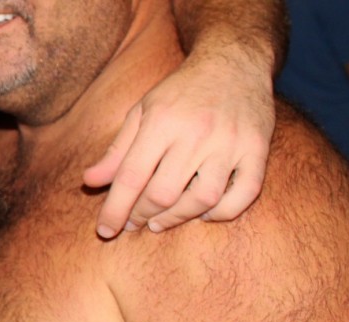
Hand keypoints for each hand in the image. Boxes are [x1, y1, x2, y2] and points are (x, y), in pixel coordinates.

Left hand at [84, 52, 272, 238]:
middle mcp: (197, 132)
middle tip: (134, 223)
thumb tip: (89, 182)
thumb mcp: (142, 112)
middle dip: (142, 215)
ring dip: (178, 219)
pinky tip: (203, 214)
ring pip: (203, 199)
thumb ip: (117, 150)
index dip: (115, 209)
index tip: (105, 230)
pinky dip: (223, 213)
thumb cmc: (181, 92)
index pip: (131, 176)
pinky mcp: (258, 149)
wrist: (234, 63)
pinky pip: (245, 194)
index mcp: (161, 122)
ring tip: (160, 222)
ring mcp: (231, 142)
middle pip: (164, 193)